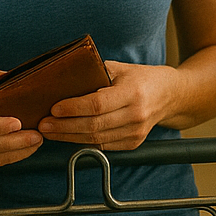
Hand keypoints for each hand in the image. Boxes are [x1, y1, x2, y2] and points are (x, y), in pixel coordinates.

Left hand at [37, 61, 175, 151]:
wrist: (171, 95)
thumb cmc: (143, 78)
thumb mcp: (122, 68)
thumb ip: (96, 72)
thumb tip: (64, 76)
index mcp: (132, 92)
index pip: (97, 104)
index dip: (73, 108)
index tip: (54, 109)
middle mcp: (136, 114)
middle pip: (93, 125)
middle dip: (64, 127)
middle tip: (44, 124)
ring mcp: (136, 132)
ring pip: (96, 139)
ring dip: (69, 137)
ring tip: (50, 132)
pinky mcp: (133, 143)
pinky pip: (103, 146)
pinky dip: (83, 143)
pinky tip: (68, 137)